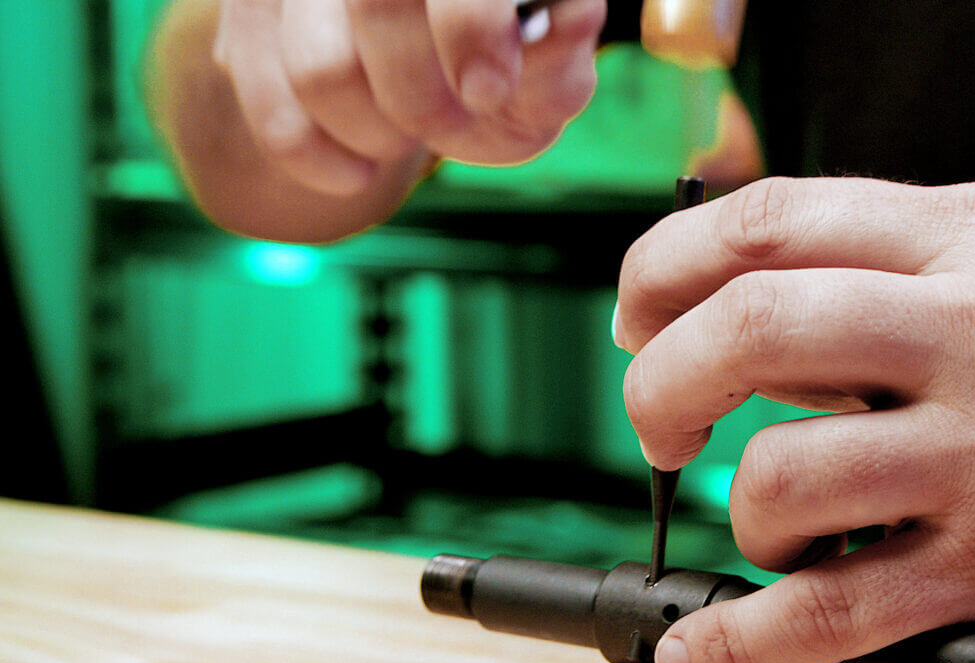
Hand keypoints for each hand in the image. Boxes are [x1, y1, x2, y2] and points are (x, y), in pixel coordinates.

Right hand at [212, 0, 604, 194]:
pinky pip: (272, 113)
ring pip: (322, 72)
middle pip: (376, 12)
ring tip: (406, 132)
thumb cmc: (498, 66)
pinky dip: (323, 161)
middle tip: (451, 120)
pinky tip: (357, 170)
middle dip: (425, 102)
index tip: (488, 90)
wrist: (418, 63)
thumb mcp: (546, 72)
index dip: (470, 31)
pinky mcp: (245, 19)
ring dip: (377, 134)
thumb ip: (561, 61)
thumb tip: (563, 24)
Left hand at [614, 177, 974, 662]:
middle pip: (753, 330)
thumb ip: (889, 253)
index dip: (666, 266)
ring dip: (742, 517)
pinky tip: (709, 651)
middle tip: (661, 426)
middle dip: (661, 384)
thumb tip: (731, 295)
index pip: (772, 221)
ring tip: (776, 526)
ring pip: (782, 480)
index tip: (638, 313)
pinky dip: (742, 643)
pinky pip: (833, 615)